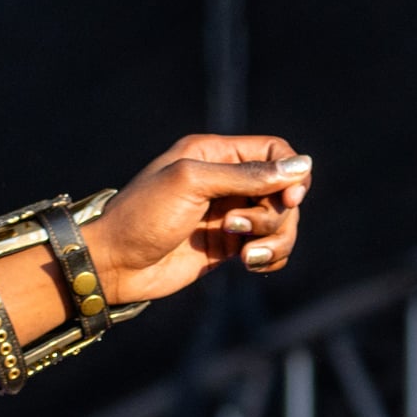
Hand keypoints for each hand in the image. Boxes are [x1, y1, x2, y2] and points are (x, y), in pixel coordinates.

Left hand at [85, 134, 313, 305]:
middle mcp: (224, 180)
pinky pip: (270, 247)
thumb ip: (248, 174)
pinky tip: (251, 265)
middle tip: (237, 228)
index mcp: (213, 153)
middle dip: (276, 215)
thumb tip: (302, 166)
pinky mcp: (228, 246)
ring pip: (281, 222)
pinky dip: (270, 257)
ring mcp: (228, 214)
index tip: (289, 199)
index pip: (275, 151)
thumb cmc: (143, 215)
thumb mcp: (192, 183)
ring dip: (275, 240)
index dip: (292, 173)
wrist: (114, 263)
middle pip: (284, 190)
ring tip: (246, 255)